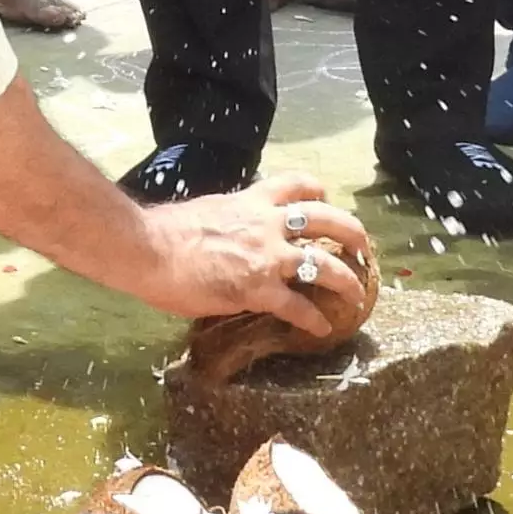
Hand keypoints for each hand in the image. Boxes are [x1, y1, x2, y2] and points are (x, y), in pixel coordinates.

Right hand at [130, 175, 379, 337]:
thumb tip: (233, 230)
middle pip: (326, 219)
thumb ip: (232, 219)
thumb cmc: (167, 231)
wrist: (149, 248)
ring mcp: (266, 257)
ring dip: (346, 280)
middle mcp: (267, 224)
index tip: (326, 198)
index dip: (318, 190)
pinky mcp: (258, 290)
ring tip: (356, 294)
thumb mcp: (210, 210)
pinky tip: (322, 329)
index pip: (296, 184)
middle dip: (352, 231)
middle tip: (363, 246)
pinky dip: (313, 319)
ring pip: (323, 264)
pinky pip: (297, 307)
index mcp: (252, 201)